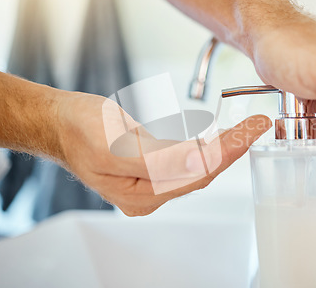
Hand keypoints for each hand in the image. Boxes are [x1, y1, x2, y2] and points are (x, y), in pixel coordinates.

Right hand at [55, 92, 270, 215]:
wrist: (58, 123)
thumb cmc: (79, 129)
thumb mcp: (115, 144)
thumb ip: (159, 160)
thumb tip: (199, 165)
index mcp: (141, 192)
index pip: (198, 173)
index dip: (229, 151)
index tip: (252, 130)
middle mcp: (149, 194)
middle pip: (202, 173)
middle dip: (233, 148)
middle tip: (257, 125)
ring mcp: (149, 184)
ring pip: (197, 169)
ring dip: (225, 149)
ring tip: (248, 129)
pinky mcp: (150, 170)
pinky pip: (186, 163)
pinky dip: (207, 148)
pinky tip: (220, 138)